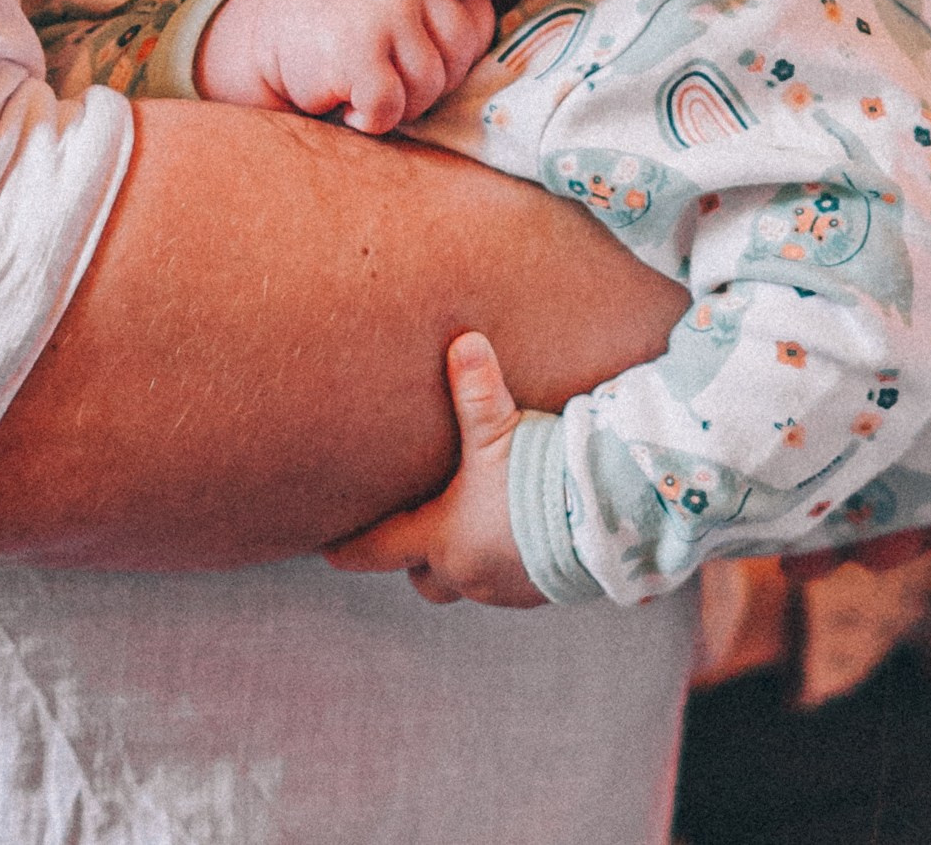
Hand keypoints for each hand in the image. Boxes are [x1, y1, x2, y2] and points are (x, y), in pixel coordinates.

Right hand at [196, 0, 495, 133]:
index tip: (406, 53)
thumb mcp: (406, 8)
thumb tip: (521, 83)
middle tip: (381, 73)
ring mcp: (385, 9)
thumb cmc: (349, 32)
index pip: (478, 30)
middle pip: (457, 63)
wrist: (266, 34)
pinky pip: (389, 108)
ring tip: (361, 81)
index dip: (447, 60)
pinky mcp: (357, 48)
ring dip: (395, 104)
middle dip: (424, 87)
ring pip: (426, 89)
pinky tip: (344, 98)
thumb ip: (451, 20)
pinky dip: (367, 120)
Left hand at [323, 332, 547, 606]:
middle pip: (422, 577)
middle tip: (415, 529)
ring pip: (466, 582)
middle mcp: (466, 572)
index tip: (325, 548)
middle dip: (415, 557)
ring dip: (464, 560)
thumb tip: (463, 340)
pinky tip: (522, 534)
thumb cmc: (542, 483)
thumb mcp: (501, 432)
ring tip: (473, 526)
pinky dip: (506, 563)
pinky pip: (510, 583)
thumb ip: (477, 389)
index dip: (348, 547)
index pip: (375, 550)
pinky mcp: (541, 591)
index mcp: (442, 537)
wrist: (605, 526)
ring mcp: (505, 589)